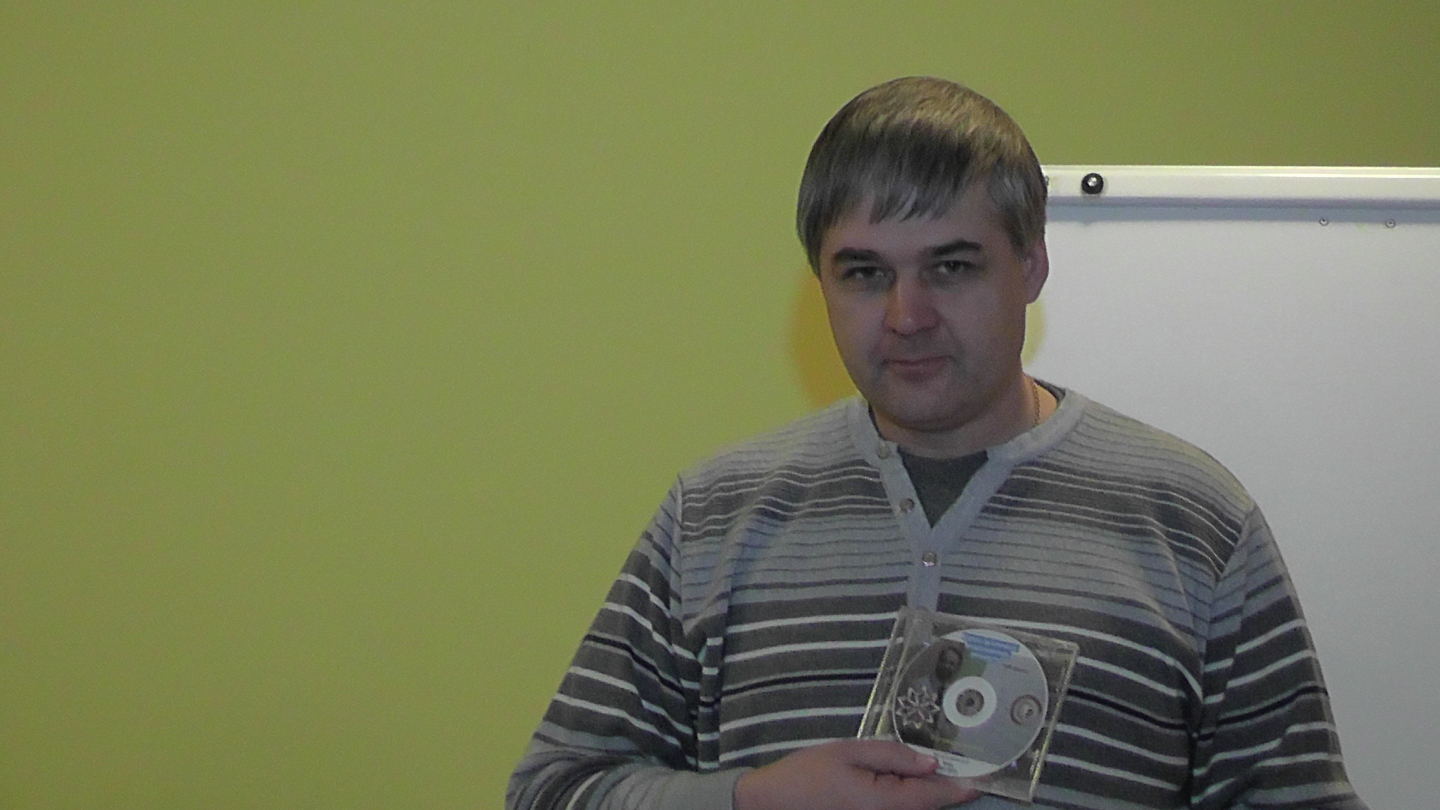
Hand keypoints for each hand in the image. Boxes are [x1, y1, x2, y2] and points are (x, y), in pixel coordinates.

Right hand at [733, 739, 977, 809]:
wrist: (772, 804)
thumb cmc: (807, 774)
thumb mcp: (849, 752)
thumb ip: (892, 755)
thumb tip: (931, 761)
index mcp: (884, 803)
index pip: (932, 797)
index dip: (959, 788)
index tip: (982, 780)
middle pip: (926, 806)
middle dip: (943, 788)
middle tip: (961, 765)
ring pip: (912, 809)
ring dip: (925, 793)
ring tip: (935, 769)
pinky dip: (907, 798)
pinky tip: (906, 780)